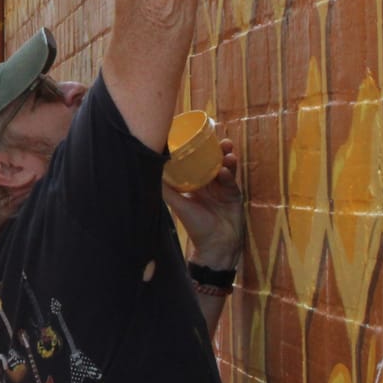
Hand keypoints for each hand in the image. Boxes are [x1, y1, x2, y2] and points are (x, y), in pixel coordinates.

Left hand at [163, 137, 243, 266]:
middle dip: (218, 149)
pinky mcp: (234, 195)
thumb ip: (166, 190)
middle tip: (222, 140)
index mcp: (194, 183)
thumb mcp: (179, 206)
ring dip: (227, 158)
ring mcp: (222, 188)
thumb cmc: (196, 226)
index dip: (199, 149)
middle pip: (214, 161)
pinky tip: (226, 171)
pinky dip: (229, 175)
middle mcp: (208, 183)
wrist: (217, 246)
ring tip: (227, 151)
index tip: (199, 136)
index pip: (197, 162)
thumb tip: (148, 172)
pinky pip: (232, 181)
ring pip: (226, 167)